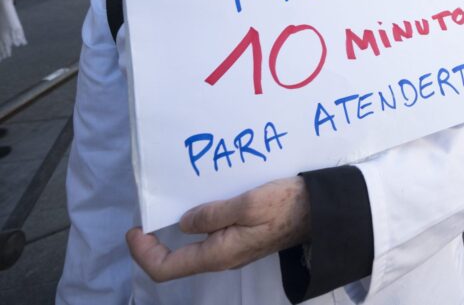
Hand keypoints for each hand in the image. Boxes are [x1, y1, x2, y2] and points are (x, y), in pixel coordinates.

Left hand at [126, 177, 310, 281]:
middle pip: (176, 260)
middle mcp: (222, 258)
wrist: (322, 211)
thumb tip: (184, 222)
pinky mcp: (242, 239)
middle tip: (150, 212)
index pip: (166, 268)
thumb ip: (213, 214)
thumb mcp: (249, 203)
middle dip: (156, 240)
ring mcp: (233, 250)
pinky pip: (209, 237)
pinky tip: (200, 201)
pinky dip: (196, 223)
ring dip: (177, 230)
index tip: (136, 228)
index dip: (143, 252)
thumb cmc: (287, 205)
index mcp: (219, 253)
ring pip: (192, 248)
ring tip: (173, 201)